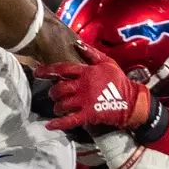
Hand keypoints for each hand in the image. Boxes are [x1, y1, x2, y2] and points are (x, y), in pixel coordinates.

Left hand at [36, 45, 150, 132]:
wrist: (131, 101)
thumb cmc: (119, 81)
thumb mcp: (108, 63)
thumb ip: (92, 53)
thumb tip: (78, 44)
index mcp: (87, 71)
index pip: (62, 69)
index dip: (48, 71)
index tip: (37, 73)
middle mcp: (83, 85)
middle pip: (59, 88)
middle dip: (53, 93)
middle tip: (54, 95)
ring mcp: (85, 101)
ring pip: (62, 104)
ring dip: (57, 107)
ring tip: (58, 108)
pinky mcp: (88, 115)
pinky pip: (69, 120)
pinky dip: (58, 123)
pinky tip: (50, 125)